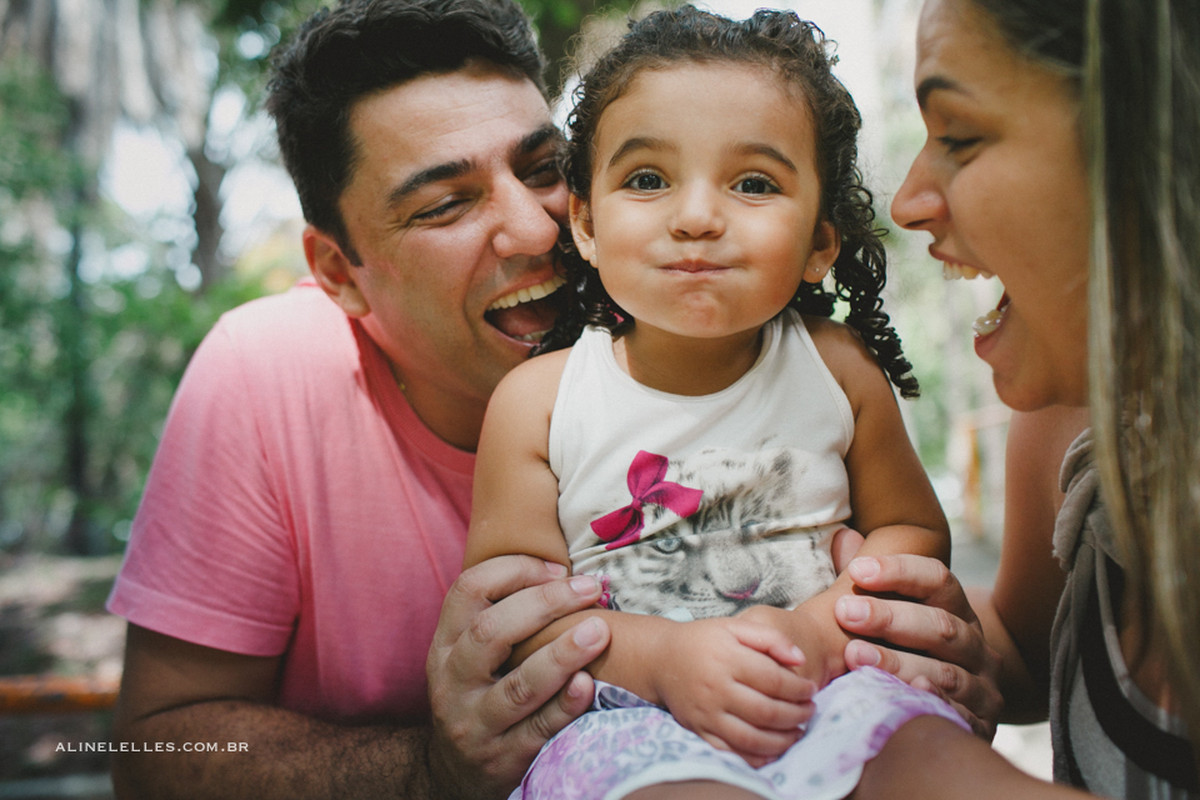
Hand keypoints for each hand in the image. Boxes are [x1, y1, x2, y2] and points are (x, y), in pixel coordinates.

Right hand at [426, 556, 610, 798]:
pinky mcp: (502, 759)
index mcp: (445, 644)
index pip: (469, 589)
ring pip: (518, 684)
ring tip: (600, 631)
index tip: (560, 569)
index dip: (516, 570)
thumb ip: (502, 615)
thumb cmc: (480, 695)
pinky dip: (565, 706)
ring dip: (562, 654)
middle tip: (590, 589)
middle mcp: (452, 680)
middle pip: (491, 631)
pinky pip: (538, 729)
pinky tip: (590, 685)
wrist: (456, 775)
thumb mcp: (470, 655)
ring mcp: (474, 722)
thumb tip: (566, 572)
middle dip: (545, 603)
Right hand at [651, 616, 814, 766]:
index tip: (812, 689)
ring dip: (783, 740)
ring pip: (752, 738)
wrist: (660, 659)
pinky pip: (731, 752)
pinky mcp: (698, 730)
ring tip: (798, 731)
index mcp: (727, 659)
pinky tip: (774, 749)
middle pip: (767, 712)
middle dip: (797, 715)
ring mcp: (706, 714)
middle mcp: (716, 689)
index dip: (799, 688)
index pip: (774, 680)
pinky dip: (757, 756)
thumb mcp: (734, 627)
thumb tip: (800, 659)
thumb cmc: (702, 640)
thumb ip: (770, 638)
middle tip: (810, 711)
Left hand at [833, 555, 1003, 738]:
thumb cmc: (905, 653)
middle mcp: (977, 646)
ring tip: (854, 655)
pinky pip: (956, 716)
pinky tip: (901, 696)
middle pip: (940, 626)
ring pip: (946, 673)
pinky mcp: (981, 727)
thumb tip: (842, 537)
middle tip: (844, 612)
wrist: (954, 711)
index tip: (857, 570)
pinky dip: (929, 705)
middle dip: (889, 617)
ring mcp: (984, 688)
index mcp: (957, 611)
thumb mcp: (891, 614)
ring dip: (898, 663)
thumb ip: (867, 581)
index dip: (899, 572)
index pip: (938, 580)